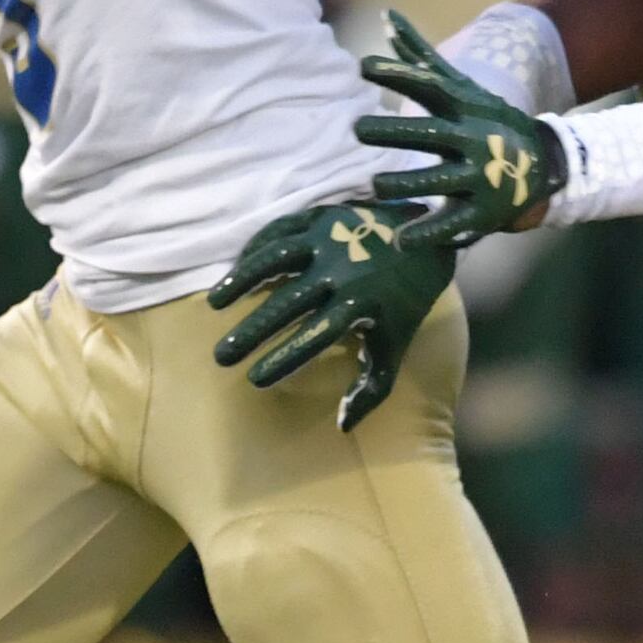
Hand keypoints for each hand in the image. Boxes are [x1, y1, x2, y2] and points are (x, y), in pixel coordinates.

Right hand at [207, 198, 459, 431]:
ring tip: (215, 303)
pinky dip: (254, 251)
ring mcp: (328, 239)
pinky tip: (234, 271)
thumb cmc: (405, 300)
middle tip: (221, 356)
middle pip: (287, 303)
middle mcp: (341, 270)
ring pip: (276, 259)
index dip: (283, 358)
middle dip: (252, 331)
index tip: (255, 380)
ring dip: (243, 280)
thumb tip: (344, 425)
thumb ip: (373, 385)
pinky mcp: (319, 217)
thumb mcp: (397, 342)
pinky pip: (278, 232)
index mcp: (362, 303)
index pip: (315, 335)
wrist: (427, 237)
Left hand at [359, 14, 566, 250]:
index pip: (431, 87)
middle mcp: (472, 140)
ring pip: (439, 180)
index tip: (363, 66)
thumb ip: (421, 58)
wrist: (541, 168)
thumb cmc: (485, 123)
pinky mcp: (481, 214)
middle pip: (432, 134)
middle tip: (358, 128)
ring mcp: (479, 178)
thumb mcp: (460, 88)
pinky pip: (451, 225)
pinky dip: (426, 233)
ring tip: (374, 186)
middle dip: (396, 131)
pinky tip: (400, 240)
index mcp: (464, 110)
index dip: (400, 76)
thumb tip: (386, 17)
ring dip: (405, 183)